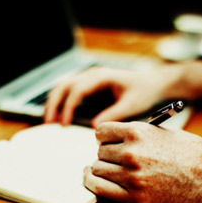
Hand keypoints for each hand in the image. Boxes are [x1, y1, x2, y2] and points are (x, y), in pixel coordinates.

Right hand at [44, 66, 167, 126]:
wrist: (153, 82)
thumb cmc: (144, 91)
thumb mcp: (132, 105)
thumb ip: (113, 115)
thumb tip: (95, 127)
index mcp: (102, 76)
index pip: (77, 89)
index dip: (68, 107)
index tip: (64, 124)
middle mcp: (93, 74)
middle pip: (64, 85)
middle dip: (53, 103)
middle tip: (49, 123)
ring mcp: (90, 78)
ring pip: (64, 86)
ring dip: (54, 102)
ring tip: (49, 121)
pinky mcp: (90, 85)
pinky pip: (70, 91)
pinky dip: (61, 102)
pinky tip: (59, 116)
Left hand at [83, 121, 201, 202]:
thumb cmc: (189, 151)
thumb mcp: (160, 131)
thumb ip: (134, 133)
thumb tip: (113, 138)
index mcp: (137, 132)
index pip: (101, 132)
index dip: (104, 137)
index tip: (107, 141)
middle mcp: (131, 152)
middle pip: (100, 152)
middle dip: (106, 153)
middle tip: (116, 157)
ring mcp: (132, 176)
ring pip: (98, 169)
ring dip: (102, 168)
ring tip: (112, 169)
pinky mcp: (135, 197)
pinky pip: (101, 189)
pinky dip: (93, 183)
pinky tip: (92, 178)